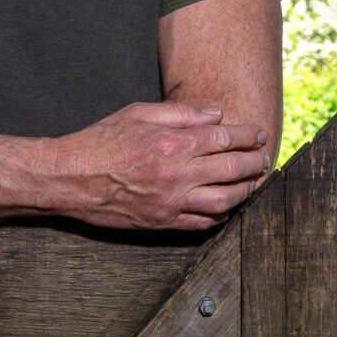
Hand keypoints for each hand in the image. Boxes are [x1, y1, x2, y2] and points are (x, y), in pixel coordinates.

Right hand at [54, 101, 270, 230]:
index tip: (260, 134)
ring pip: (224, 200)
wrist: (71, 178)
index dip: (249, 136)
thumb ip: (181, 113)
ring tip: (253, 183)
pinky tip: (228, 207)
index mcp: (172, 143)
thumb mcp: (139, 113)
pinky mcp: (162, 222)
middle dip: (255, 163)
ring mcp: (171, 202)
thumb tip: (216, 116)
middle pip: (232, 169)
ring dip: (245, 191)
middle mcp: (177, 174)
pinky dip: (221, 215)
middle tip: (264, 158)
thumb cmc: (102, 140)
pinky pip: (202, 223)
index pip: (225, 139)